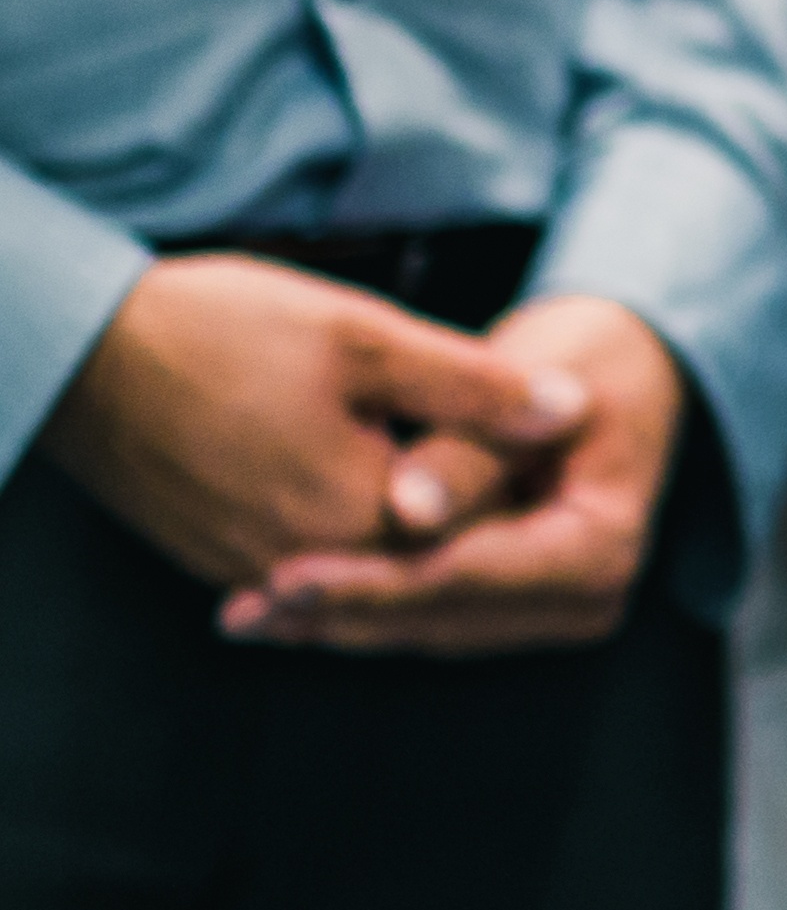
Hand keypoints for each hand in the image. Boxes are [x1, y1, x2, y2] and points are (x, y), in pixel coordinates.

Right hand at [39, 256, 592, 592]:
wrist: (80, 347)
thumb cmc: (218, 329)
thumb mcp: (365, 338)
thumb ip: (474, 386)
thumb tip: (577, 412)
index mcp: (354, 518)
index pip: (474, 545)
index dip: (533, 514)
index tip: (583, 478)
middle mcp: (300, 564)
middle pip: (424, 576)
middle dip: (489, 550)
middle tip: (553, 516)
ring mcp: (249, 566)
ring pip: (368, 579)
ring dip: (427, 560)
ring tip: (497, 529)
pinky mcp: (216, 554)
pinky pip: (314, 571)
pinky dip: (364, 559)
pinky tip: (404, 531)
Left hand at [221, 296, 687, 653]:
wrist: (617, 373)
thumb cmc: (580, 362)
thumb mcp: (534, 385)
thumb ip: (468, 451)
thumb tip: (407, 513)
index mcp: (602, 548)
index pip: (470, 576)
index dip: (375, 584)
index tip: (285, 574)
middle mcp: (585, 599)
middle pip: (442, 617)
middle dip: (342, 613)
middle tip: (244, 608)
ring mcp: (550, 610)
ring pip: (425, 629)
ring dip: (337, 622)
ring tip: (245, 610)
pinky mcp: (512, 606)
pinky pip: (425, 615)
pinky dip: (359, 607)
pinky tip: (282, 601)